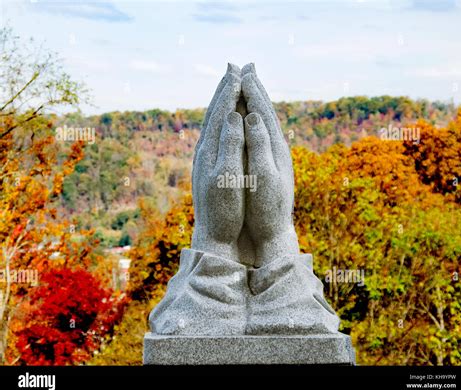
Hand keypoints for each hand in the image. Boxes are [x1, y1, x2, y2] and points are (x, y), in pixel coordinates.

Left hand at [191, 64, 244, 261]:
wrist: (213, 235)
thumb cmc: (225, 210)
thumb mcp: (228, 176)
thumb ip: (230, 144)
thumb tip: (232, 114)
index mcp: (211, 149)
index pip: (221, 111)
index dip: (231, 91)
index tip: (239, 70)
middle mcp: (204, 150)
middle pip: (213, 112)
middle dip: (224, 89)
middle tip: (233, 67)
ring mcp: (204, 158)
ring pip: (211, 122)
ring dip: (220, 102)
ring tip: (227, 86)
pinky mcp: (206, 167)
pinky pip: (212, 134)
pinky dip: (218, 119)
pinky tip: (221, 119)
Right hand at [241, 64, 298, 266]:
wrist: (274, 233)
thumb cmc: (266, 209)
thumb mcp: (264, 176)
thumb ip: (259, 144)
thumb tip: (251, 115)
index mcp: (274, 148)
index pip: (261, 110)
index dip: (252, 90)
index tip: (243, 69)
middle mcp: (276, 148)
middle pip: (265, 111)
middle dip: (256, 88)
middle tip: (248, 66)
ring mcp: (275, 156)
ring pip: (265, 121)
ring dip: (257, 101)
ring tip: (251, 85)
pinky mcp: (270, 165)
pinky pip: (263, 134)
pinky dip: (256, 120)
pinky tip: (253, 120)